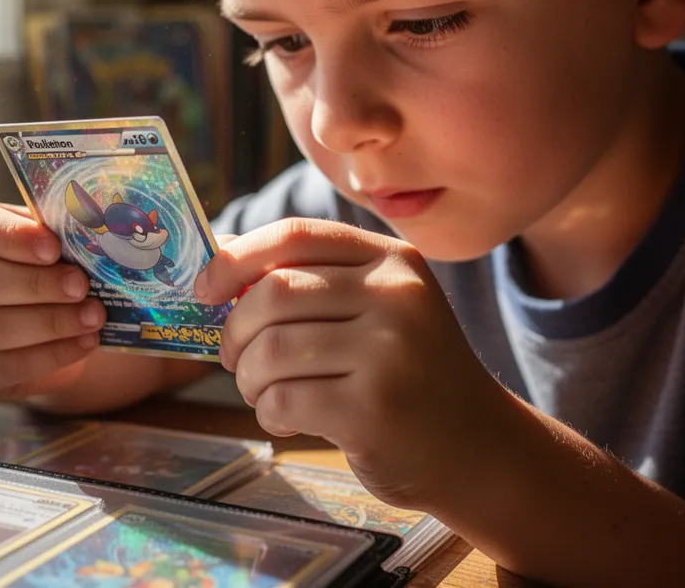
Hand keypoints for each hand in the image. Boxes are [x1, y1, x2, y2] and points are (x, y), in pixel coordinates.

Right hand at [0, 201, 105, 399]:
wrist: (34, 320)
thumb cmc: (38, 266)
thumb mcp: (43, 239)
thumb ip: (56, 232)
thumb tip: (88, 230)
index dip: (12, 237)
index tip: (54, 247)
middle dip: (35, 285)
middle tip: (80, 286)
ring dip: (49, 323)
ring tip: (92, 317)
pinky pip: (2, 367)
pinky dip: (50, 356)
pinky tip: (84, 343)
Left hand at [194, 217, 512, 508]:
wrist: (481, 449)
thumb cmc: (407, 371)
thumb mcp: (377, 308)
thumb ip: (308, 280)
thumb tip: (215, 256)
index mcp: (391, 259)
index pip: (295, 235)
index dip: (235, 257)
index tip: (203, 288)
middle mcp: (396, 296)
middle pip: (273, 294)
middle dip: (235, 330)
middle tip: (233, 357)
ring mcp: (389, 353)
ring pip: (270, 351)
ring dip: (248, 378)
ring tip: (261, 390)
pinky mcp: (375, 410)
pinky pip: (284, 399)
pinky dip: (268, 411)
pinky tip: (287, 417)